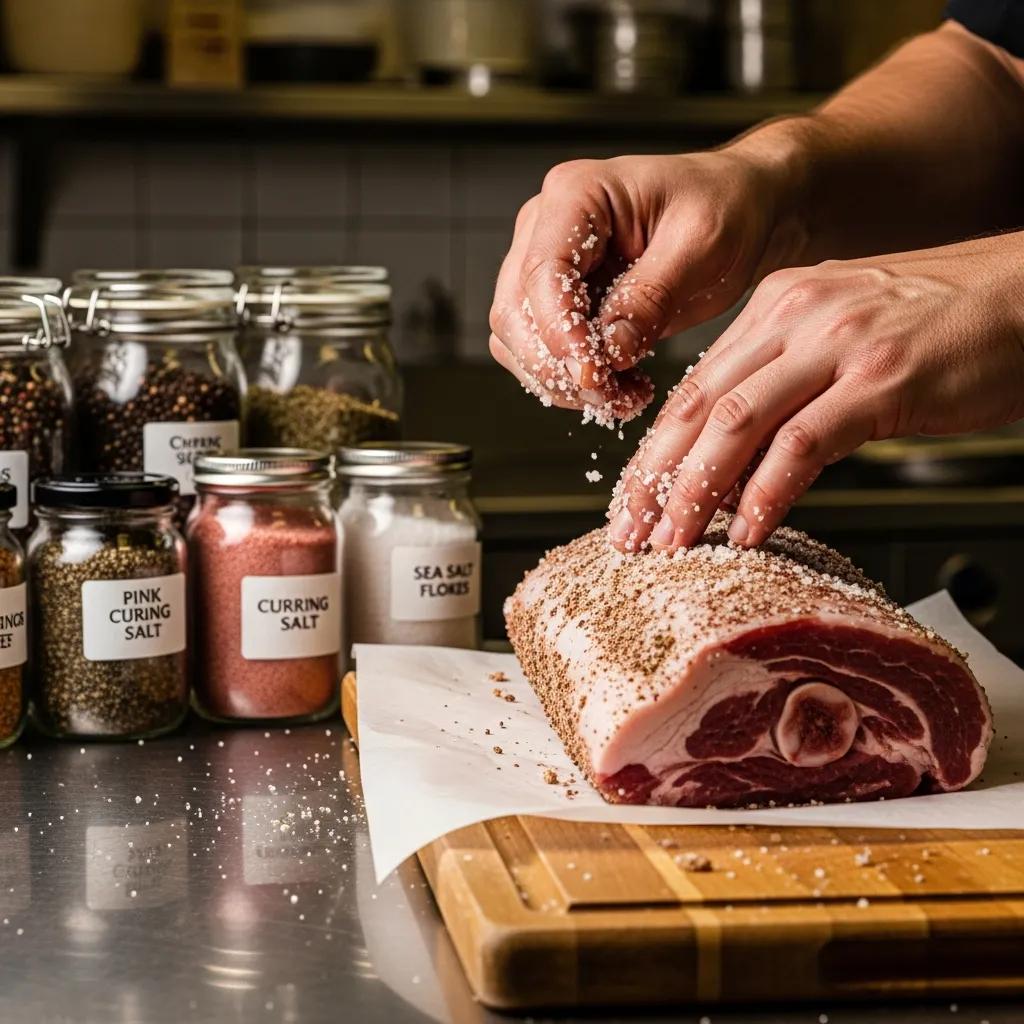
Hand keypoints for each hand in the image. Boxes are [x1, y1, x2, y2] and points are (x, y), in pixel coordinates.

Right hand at [488, 148, 792, 420]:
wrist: (741, 211)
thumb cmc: (725, 208)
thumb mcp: (702, 245)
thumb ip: (651, 295)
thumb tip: (608, 350)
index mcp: (577, 194)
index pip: (542, 272)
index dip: (559, 332)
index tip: (593, 373)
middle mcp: (547, 227)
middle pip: (515, 312)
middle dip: (557, 366)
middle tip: (611, 396)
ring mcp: (546, 265)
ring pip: (518, 340)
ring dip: (562, 381)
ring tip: (623, 396)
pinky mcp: (559, 301)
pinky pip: (542, 352)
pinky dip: (573, 381)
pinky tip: (619, 387)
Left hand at [609, 232, 1023, 551]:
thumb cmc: (940, 325)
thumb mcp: (840, 339)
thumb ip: (783, 385)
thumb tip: (733, 459)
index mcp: (774, 307)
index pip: (694, 387)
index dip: (654, 451)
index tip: (631, 499)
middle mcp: (795, 317)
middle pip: (699, 407)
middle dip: (654, 478)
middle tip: (628, 531)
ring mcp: (837, 345)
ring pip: (737, 424)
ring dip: (697, 491)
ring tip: (673, 541)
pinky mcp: (882, 379)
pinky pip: (804, 443)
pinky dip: (767, 493)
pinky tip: (748, 530)